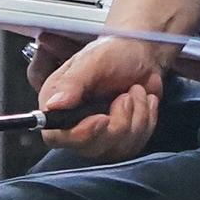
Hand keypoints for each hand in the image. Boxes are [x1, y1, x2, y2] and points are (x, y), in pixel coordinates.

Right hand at [41, 35, 172, 162]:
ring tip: (136, 91)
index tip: (102, 119)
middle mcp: (74, 123)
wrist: (143, 55)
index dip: (79, 134)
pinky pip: (135, 145)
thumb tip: (53, 105)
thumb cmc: (114, 52)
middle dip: (118, 123)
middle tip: (127, 96)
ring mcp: (98, 134)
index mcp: (58, 104)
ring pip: (116, 147)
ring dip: (136, 117)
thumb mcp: (92, 61)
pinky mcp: (119, 140)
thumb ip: (72, 82)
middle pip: (91, 147)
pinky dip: (146, 121)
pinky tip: (144, 101)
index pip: (56, 136)